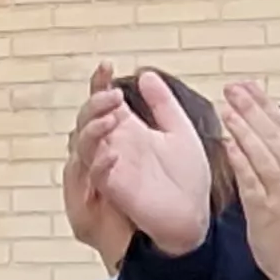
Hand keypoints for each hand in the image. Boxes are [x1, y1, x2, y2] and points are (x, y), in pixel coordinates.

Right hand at [82, 69, 218, 255]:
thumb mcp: (180, 131)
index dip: (99, 82)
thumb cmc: (188, 177)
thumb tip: (146, 73)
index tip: (107, 65)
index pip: (104, 101)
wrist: (195, 215)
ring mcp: (111, 168)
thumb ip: (163, 104)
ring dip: (93, 127)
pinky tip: (115, 151)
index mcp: (129, 129)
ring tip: (114, 116)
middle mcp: (115, 145)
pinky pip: (97, 175)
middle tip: (114, 95)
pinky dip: (101, 162)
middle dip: (95, 102)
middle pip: (87, 117)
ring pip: (84, 143)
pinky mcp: (114, 191)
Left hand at [218, 80, 279, 279]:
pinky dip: (241, 162)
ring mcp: (279, 192)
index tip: (250, 85)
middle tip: (234, 89)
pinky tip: (228, 145)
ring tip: (228, 110)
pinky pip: (251, 182)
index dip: (268, 105)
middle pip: (274, 136)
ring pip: (263, 155)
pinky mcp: (263, 211)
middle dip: (253, 110)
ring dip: (245, 131)